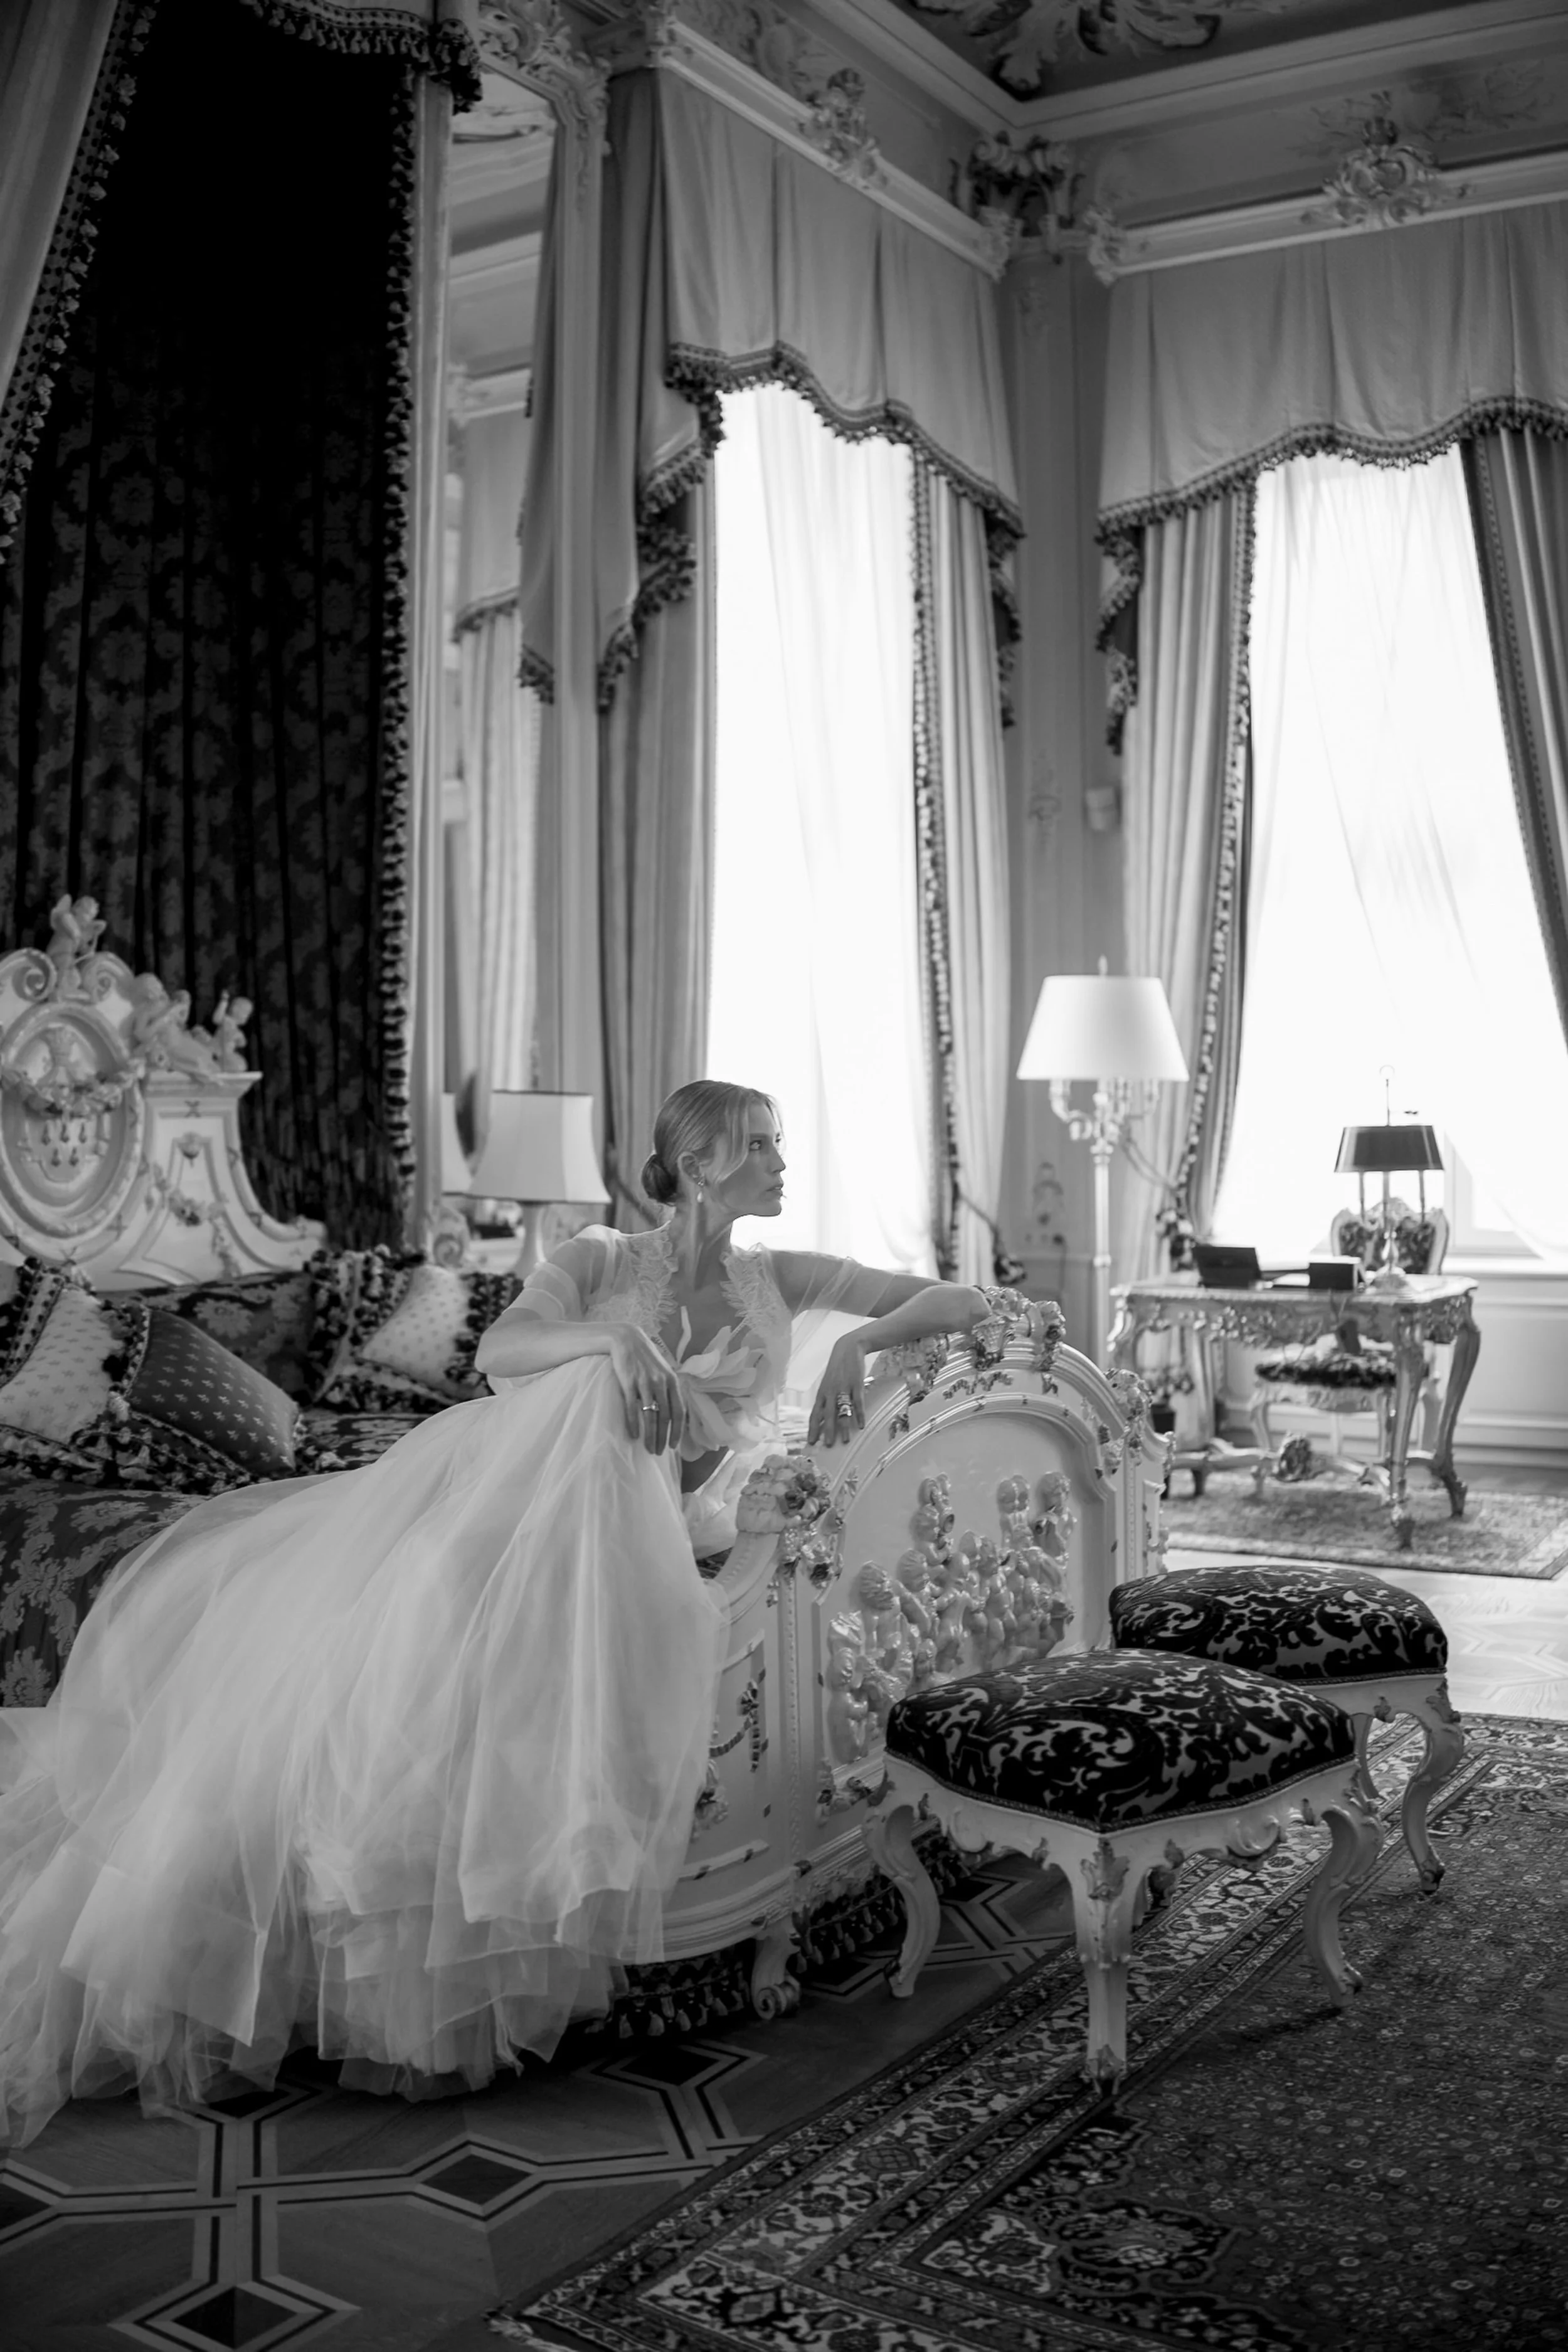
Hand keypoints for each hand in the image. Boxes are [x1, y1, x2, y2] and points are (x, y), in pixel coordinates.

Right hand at [608, 1325, 685, 1455]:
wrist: (627, 1339)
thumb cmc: (646, 1358)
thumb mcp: (663, 1371)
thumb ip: (669, 1389)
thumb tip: (674, 1414)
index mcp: (672, 1381)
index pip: (679, 1411)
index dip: (677, 1431)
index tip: (673, 1446)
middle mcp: (661, 1383)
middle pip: (665, 1417)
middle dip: (662, 1437)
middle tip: (658, 1452)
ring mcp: (645, 1382)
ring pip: (650, 1415)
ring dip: (650, 1435)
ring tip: (648, 1448)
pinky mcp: (628, 1382)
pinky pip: (631, 1407)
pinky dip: (633, 1423)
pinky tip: (634, 1435)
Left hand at [810, 1334, 866, 1447]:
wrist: (848, 1349)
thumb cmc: (837, 1370)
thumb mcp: (827, 1384)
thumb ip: (826, 1400)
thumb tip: (823, 1418)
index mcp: (822, 1394)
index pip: (815, 1414)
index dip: (813, 1428)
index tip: (811, 1441)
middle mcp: (830, 1392)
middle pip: (828, 1415)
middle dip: (827, 1431)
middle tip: (828, 1445)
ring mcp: (843, 1388)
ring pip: (842, 1411)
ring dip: (843, 1427)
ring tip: (845, 1441)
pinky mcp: (856, 1384)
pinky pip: (857, 1402)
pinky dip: (859, 1414)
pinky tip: (861, 1425)